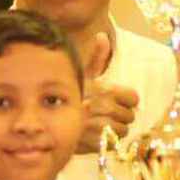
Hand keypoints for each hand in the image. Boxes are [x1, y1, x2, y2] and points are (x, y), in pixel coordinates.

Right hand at [79, 33, 138, 152]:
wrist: (46, 122)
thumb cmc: (68, 95)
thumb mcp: (81, 74)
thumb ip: (96, 57)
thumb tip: (102, 35)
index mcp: (104, 89)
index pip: (133, 98)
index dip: (128, 101)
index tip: (119, 103)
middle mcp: (103, 106)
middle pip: (129, 116)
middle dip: (122, 117)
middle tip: (109, 116)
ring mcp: (99, 125)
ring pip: (123, 131)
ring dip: (116, 131)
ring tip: (104, 128)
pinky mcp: (95, 143)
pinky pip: (113, 144)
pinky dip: (107, 143)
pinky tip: (98, 137)